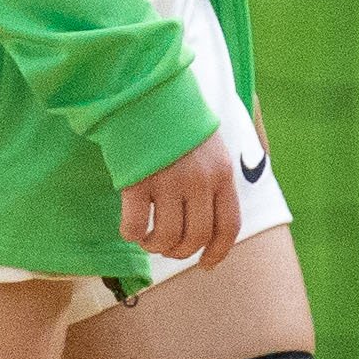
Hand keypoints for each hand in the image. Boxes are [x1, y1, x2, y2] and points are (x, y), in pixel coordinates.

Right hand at [120, 130, 241, 272]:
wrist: (144, 93)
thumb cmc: (175, 122)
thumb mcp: (211, 148)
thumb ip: (215, 180)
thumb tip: (211, 218)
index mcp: (222, 175)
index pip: (227, 226)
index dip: (218, 252)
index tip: (205, 265)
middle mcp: (199, 182)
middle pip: (196, 236)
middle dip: (180, 252)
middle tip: (166, 248)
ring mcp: (168, 182)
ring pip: (167, 237)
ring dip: (156, 246)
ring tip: (148, 240)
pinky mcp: (137, 181)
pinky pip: (135, 225)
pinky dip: (132, 235)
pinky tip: (130, 230)